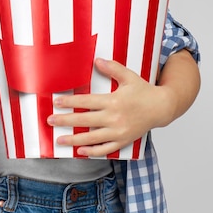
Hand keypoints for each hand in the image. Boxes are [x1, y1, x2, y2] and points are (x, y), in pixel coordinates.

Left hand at [47, 57, 170, 156]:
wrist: (161, 108)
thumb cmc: (144, 91)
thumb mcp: (129, 76)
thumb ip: (112, 68)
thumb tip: (97, 60)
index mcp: (114, 101)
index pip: (86, 102)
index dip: (70, 102)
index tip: (56, 102)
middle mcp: (115, 118)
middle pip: (85, 121)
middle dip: (65, 121)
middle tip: (50, 121)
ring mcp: (119, 132)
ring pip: (92, 138)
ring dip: (74, 140)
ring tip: (59, 140)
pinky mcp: (124, 141)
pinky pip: (106, 149)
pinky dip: (93, 152)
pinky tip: (80, 151)